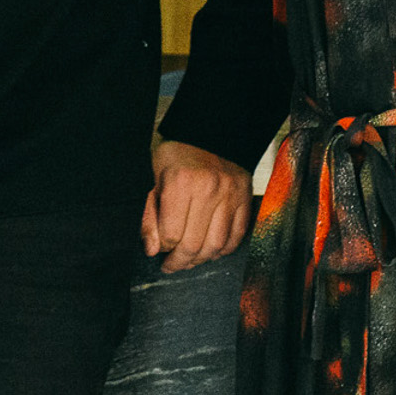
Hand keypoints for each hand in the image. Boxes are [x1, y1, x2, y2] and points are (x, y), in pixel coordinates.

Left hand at [139, 140, 253, 272]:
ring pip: (216, 245)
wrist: (211, 128)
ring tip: (190, 261)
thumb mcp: (155, 176)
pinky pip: (236, 235)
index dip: (163, 248)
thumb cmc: (177, 152)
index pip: (171, 235)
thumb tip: (153, 250)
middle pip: (194, 245)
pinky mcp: (245, 197)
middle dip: (180, 262)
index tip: (159, 250)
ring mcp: (230, 194)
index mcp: (180, 182)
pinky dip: (224, 249)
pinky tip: (211, 250)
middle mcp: (208, 189)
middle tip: (172, 266)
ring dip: (201, 260)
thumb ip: (150, 215)